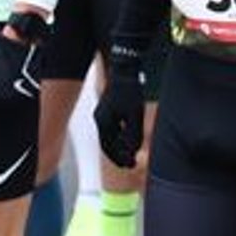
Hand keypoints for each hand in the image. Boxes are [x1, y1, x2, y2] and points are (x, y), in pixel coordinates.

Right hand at [93, 35, 147, 166]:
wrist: (125, 71)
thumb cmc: (131, 92)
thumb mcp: (135, 114)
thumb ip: (133, 133)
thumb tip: (132, 151)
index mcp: (104, 123)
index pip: (108, 147)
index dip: (119, 158)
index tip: (129, 165)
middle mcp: (100, 119)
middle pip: (107, 144)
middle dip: (119, 155)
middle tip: (131, 164)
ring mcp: (103, 114)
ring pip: (109, 136)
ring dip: (119, 146)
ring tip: (131, 154)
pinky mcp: (109, 108)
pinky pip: (112, 128)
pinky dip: (120, 136)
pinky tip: (130, 138)